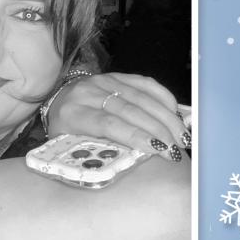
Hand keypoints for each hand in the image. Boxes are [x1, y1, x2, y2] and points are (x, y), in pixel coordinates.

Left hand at [47, 72, 189, 159]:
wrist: (58, 104)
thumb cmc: (66, 132)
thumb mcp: (70, 147)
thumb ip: (95, 153)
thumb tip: (127, 164)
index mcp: (72, 113)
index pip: (108, 123)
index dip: (134, 136)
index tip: (156, 149)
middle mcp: (87, 93)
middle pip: (129, 110)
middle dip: (157, 130)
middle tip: (175, 149)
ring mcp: (103, 81)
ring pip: (140, 97)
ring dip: (165, 117)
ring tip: (181, 136)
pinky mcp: (116, 75)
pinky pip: (144, 84)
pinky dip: (163, 98)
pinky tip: (175, 113)